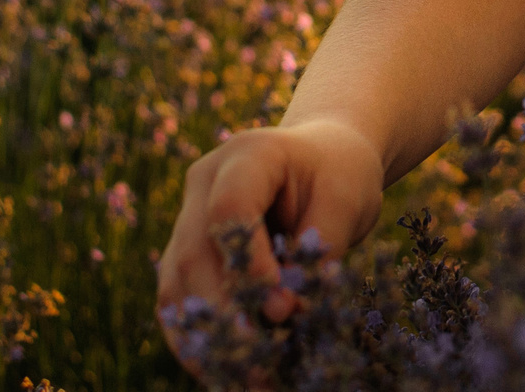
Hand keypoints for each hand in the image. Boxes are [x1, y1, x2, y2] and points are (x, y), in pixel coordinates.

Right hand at [156, 115, 385, 363]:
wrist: (323, 159)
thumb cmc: (339, 175)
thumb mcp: (347, 200)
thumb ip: (319, 247)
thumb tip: (285, 312)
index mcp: (247, 154)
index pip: (231, 211)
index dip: (249, 265)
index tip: (282, 310)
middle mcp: (204, 182)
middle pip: (195, 255)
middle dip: (227, 316)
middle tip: (261, 365)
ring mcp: (187, 217)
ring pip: (177, 285)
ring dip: (207, 339)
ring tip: (244, 380)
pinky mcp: (184, 252)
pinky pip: (178, 301)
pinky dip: (198, 339)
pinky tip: (225, 373)